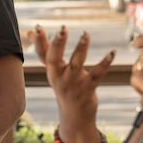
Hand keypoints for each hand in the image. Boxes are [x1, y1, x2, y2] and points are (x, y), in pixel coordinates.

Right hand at [28, 25, 114, 142]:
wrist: (75, 116)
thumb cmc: (65, 86)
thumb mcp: (53, 69)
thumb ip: (44, 50)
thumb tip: (30, 31)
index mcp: (51, 70)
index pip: (42, 54)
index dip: (39, 41)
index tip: (38, 27)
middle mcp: (59, 77)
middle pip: (54, 59)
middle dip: (58, 44)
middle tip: (62, 29)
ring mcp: (73, 84)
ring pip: (76, 65)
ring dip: (80, 49)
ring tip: (85, 34)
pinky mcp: (87, 90)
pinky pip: (96, 75)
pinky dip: (104, 64)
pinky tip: (112, 52)